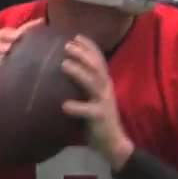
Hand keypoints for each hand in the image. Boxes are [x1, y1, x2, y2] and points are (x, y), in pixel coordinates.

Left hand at [59, 35, 133, 169]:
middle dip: (83, 54)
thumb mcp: (93, 96)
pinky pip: (88, 110)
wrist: (113, 142)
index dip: (89, 47)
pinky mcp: (100, 117)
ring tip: (64, 64)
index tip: (76, 36)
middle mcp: (106, 88)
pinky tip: (64, 105)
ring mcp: (104, 102)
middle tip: (67, 45)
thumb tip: (64, 69)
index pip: (99, 59)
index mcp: (105, 82)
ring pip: (93, 83)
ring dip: (79, 72)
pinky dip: (76, 107)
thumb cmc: (98, 117)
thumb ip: (84, 84)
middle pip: (96, 67)